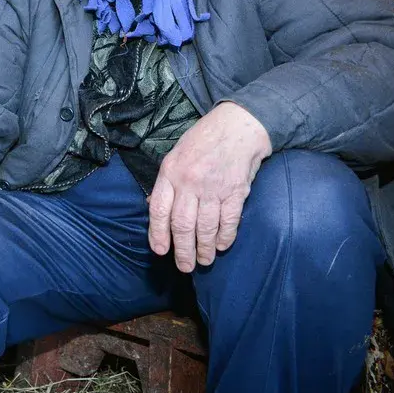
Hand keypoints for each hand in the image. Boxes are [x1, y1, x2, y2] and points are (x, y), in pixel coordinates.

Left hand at [148, 102, 271, 272]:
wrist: (238, 125)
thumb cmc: (203, 140)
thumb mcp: (175, 156)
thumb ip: (166, 183)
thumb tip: (155, 208)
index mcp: (170, 173)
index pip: (159, 210)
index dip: (158, 234)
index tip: (160, 251)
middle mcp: (190, 183)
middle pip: (182, 225)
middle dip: (182, 250)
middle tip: (184, 267)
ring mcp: (214, 188)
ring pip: (205, 227)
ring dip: (203, 249)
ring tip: (203, 262)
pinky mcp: (236, 191)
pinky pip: (229, 221)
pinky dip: (225, 237)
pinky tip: (221, 246)